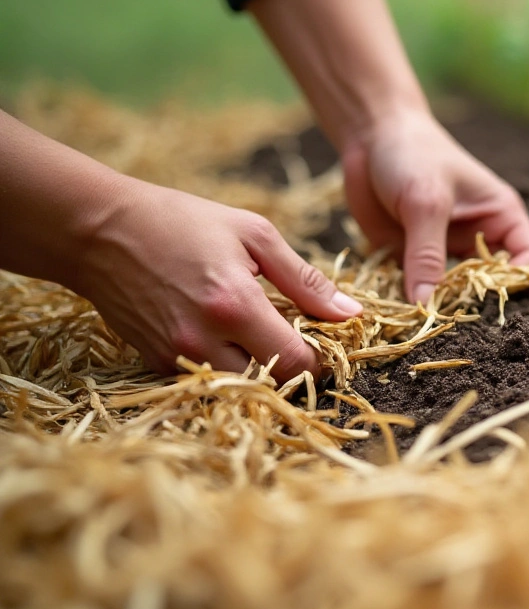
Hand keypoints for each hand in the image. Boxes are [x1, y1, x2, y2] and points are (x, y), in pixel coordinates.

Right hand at [75, 177, 363, 377]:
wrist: (98, 229)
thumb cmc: (181, 221)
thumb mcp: (254, 235)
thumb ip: (305, 279)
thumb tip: (351, 313)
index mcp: (235, 305)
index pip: (298, 363)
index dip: (320, 359)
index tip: (323, 341)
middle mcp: (204, 339)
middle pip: (270, 384)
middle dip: (292, 368)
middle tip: (295, 338)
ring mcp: (176, 355)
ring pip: (238, 387)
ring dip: (259, 370)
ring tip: (260, 335)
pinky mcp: (156, 362)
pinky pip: (207, 378)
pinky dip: (226, 365)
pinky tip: (226, 334)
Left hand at [340, 111, 528, 303]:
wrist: (369, 135)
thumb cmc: (412, 154)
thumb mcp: (426, 202)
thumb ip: (428, 255)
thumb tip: (428, 305)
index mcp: (500, 215)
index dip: (518, 277)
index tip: (489, 293)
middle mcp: (478, 236)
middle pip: (491, 281)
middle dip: (474, 299)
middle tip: (450, 313)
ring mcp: (445, 249)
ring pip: (453, 290)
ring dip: (438, 303)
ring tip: (421, 316)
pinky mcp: (413, 257)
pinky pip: (417, 287)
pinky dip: (408, 297)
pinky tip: (396, 304)